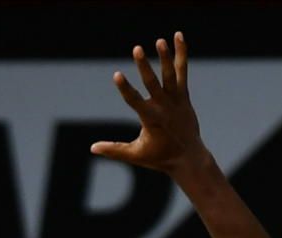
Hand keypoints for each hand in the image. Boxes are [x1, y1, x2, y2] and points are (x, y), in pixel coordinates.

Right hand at [91, 32, 209, 176]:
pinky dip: (180, 55)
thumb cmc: (160, 157)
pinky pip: (181, 72)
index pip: (134, 100)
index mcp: (151, 119)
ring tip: (159, 40)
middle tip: (137, 49)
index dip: (125, 88)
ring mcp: (175, 99)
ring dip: (165, 56)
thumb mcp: (135, 154)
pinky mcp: (183, 95)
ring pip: (170, 74)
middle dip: (144, 66)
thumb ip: (114, 150)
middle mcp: (164, 106)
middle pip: (152, 82)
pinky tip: (178, 37)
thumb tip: (92, 148)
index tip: (116, 75)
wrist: (189, 157)